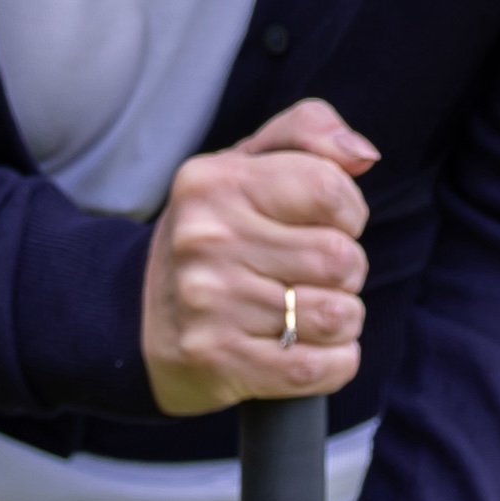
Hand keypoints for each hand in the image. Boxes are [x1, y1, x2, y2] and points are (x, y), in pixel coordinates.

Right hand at [142, 98, 374, 416]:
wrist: (136, 319)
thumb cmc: (214, 235)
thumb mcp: (245, 166)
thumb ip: (307, 133)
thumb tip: (363, 156)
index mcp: (215, 182)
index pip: (329, 190)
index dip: (349, 212)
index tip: (326, 224)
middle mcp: (206, 240)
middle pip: (341, 258)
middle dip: (346, 272)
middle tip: (311, 276)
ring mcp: (209, 304)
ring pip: (338, 316)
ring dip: (342, 320)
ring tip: (306, 313)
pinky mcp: (219, 361)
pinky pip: (321, 367)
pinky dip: (333, 362)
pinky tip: (304, 349)